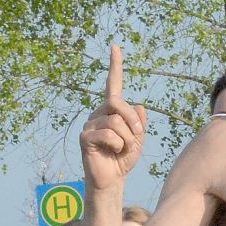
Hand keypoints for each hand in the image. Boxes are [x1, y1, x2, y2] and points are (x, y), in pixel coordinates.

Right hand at [79, 44, 147, 190]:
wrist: (112, 179)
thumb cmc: (124, 158)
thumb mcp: (139, 139)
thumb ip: (140, 122)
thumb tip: (139, 105)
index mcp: (112, 111)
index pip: (113, 85)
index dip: (115, 66)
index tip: (115, 47)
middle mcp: (99, 113)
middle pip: (119, 104)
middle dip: (133, 122)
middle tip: (137, 137)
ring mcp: (90, 124)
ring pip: (117, 122)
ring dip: (128, 139)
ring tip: (122, 149)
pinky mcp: (85, 137)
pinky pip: (110, 135)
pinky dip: (119, 146)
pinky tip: (113, 152)